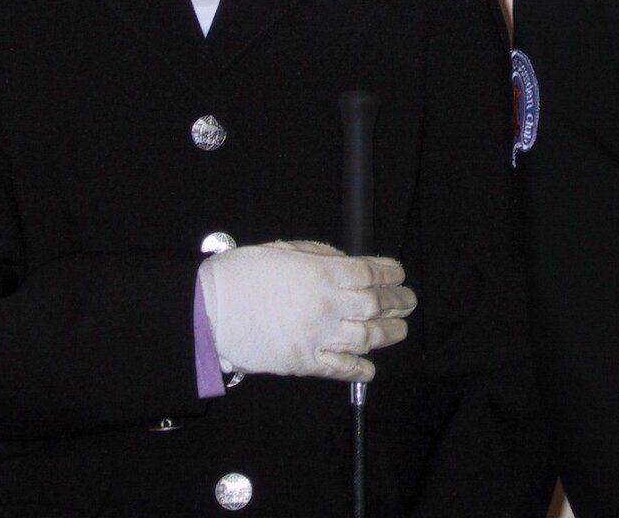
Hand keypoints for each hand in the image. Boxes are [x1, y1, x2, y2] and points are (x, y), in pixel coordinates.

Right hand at [197, 240, 415, 380]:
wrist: (209, 310)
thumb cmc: (243, 274)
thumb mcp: (285, 250)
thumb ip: (320, 256)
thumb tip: (347, 264)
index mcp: (322, 271)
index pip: (370, 272)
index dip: (390, 273)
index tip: (400, 274)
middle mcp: (328, 304)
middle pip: (376, 304)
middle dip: (398, 302)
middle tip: (409, 301)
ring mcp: (318, 335)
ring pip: (367, 337)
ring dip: (389, 333)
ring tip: (400, 330)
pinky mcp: (304, 361)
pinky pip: (341, 368)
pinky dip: (360, 369)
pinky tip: (370, 368)